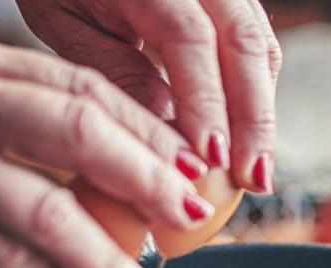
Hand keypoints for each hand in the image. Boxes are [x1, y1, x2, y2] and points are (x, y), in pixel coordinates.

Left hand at [17, 0, 282, 193]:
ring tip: (255, 171)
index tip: (210, 159)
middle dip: (253, 117)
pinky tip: (246, 140)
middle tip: (251, 180)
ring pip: (261, 45)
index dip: (205, 102)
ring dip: (261, 112)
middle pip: (244, 41)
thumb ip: (118, 73)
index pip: (189, 37)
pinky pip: (258, 44)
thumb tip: (169, 136)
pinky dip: (256, 95)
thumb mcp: (69, 25)